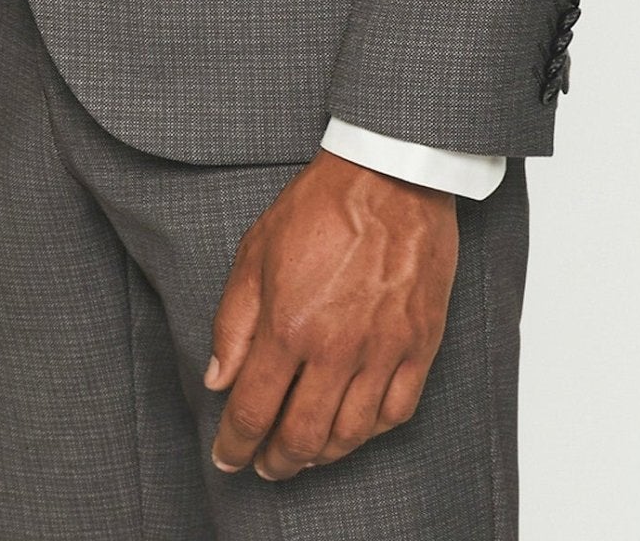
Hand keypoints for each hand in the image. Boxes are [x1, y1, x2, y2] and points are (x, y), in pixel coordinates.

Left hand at [205, 148, 457, 481]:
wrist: (389, 173)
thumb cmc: (321, 205)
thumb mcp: (256, 251)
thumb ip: (234, 322)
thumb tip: (219, 380)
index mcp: (289, 325)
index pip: (253, 409)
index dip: (235, 444)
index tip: (227, 457)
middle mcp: (336, 348)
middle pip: (302, 435)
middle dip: (276, 462)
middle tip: (264, 466)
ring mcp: (383, 349)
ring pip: (351, 434)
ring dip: (322, 454)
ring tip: (304, 454)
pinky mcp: (420, 343)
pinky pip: (398, 411)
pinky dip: (372, 432)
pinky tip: (355, 428)